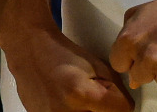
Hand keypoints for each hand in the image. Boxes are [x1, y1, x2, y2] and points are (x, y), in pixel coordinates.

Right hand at [0, 22, 131, 111]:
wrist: (30, 50)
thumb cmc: (62, 54)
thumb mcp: (97, 65)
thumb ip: (116, 89)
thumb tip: (126, 108)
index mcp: (81, 94)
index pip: (122, 110)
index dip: (121, 100)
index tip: (112, 93)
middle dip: (105, 109)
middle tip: (93, 96)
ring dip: (89, 111)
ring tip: (79, 98)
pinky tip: (66, 101)